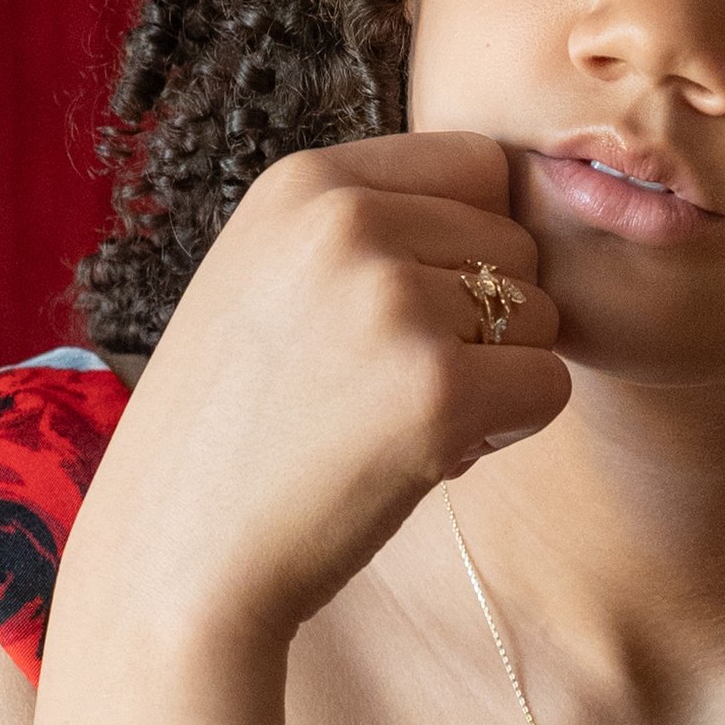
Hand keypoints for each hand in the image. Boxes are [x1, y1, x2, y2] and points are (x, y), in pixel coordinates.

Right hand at [59, 132, 568, 652]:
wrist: (174, 559)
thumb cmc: (228, 435)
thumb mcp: (261, 281)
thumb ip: (358, 231)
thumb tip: (494, 209)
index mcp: (304, 184)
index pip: (477, 164)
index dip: (472, 244)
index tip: (418, 309)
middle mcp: (349, 222)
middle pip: (516, 241)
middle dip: (487, 318)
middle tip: (399, 386)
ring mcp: (395, 303)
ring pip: (542, 316)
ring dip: (498, 377)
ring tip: (401, 422)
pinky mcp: (439, 391)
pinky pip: (549, 386)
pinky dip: (510, 431)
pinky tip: (431, 457)